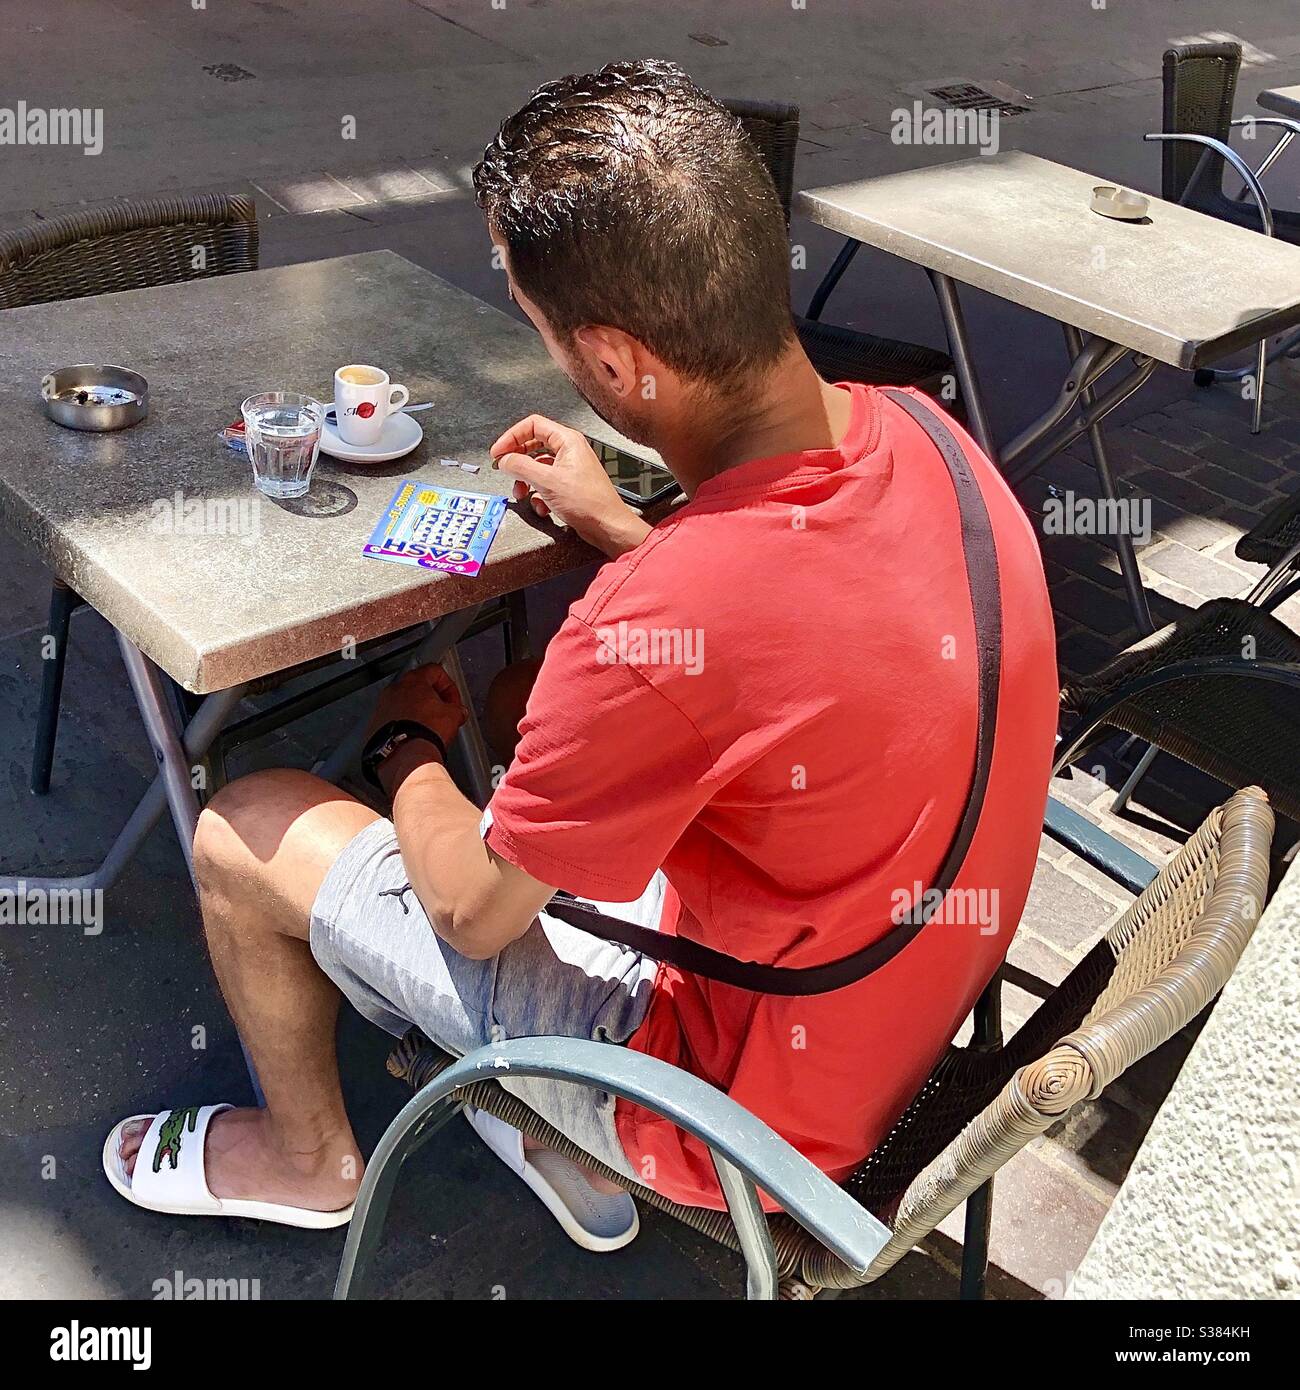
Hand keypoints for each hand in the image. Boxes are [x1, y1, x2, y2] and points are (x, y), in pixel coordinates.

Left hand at [367, 664, 466, 749]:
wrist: (405, 757)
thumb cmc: (425, 733)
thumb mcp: (454, 716)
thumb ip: (457, 709)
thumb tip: (458, 713)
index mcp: (414, 681)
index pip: (434, 671)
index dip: (449, 686)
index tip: (453, 701)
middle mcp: (394, 690)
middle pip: (416, 686)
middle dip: (432, 699)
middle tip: (442, 712)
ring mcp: (381, 707)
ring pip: (403, 703)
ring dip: (416, 712)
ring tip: (428, 728)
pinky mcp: (375, 725)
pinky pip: (392, 719)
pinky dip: (403, 725)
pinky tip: (414, 736)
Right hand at [491, 414, 651, 557]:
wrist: (607, 526)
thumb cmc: (588, 502)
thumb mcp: (547, 481)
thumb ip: (520, 466)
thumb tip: (504, 460)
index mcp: (567, 440)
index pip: (532, 425)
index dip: (511, 436)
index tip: (498, 452)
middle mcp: (569, 450)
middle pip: (532, 445)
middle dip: (517, 460)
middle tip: (504, 469)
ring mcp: (569, 468)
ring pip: (537, 467)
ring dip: (525, 481)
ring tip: (520, 493)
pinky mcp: (569, 485)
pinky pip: (546, 483)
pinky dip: (538, 495)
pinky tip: (541, 506)